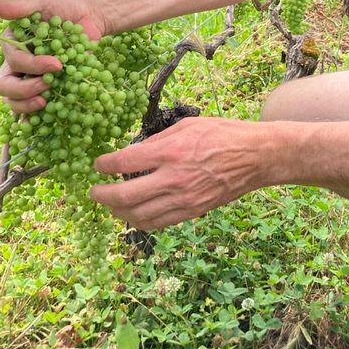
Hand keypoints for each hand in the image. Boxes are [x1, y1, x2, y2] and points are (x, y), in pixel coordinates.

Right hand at [0, 0, 105, 113]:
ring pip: (16, 102)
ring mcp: (32, 79)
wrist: (90, 16)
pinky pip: (37, 111)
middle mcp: (17, 65)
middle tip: (48, 86)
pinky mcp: (49, 90)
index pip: (12, 62)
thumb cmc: (63, 5)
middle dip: (24, 91)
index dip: (30, 66)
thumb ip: (19, 6)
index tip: (55, 63)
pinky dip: (38, 119)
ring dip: (28, 106)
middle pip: (6, 87)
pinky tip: (46, 123)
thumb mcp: (41, 0)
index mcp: (12, 45)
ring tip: (48, 101)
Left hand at [89, 116, 264, 228]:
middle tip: (92, 192)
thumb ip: (158, 140)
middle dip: (102, 195)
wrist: (255, 157)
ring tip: (110, 205)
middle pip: (124, 195)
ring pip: (138, 216)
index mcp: (170, 151)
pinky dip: (140, 221)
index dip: (104, 165)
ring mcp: (183, 199)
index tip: (97, 165)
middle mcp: (173, 179)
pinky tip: (133, 214)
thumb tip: (135, 152)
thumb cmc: (223, 134)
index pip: (124, 161)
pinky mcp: (192, 212)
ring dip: (118, 212)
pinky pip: (158, 223)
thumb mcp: (188, 125)